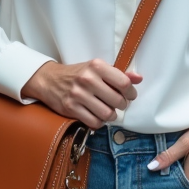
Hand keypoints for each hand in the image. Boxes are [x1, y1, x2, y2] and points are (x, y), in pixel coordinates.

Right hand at [21, 60, 141, 128]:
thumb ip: (119, 74)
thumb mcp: (97, 69)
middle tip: (118, 104)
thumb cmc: (78, 74)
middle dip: (121, 105)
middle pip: (117, 101)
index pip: (124, 83)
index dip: (131, 92)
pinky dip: (99, 122)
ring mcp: (78, 95)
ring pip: (107, 114)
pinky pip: (94, 122)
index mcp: (96, 66)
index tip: (129, 95)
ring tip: (108, 110)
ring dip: (111, 115)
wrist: (49, 80)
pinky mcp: (71, 108)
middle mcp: (88, 79)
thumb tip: (139, 78)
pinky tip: (96, 115)